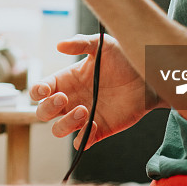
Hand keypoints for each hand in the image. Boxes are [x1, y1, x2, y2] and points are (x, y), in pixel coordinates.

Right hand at [30, 34, 160, 148]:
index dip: (37, 92)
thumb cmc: (124, 57)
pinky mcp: (99, 130)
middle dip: (48, 108)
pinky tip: (94, 125)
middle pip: (42, 113)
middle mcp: (71, 99)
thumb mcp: (103, 44)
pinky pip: (81, 143)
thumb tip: (59, 45)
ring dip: (65, 124)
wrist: (149, 76)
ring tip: (84, 110)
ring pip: (58, 130)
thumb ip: (81, 42)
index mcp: (66, 80)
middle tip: (64, 98)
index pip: (39, 90)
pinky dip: (83, 138)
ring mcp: (84, 116)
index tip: (48, 89)